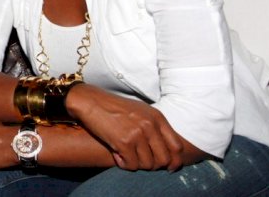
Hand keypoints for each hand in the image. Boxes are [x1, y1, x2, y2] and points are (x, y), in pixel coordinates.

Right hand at [67, 84, 183, 170]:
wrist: (91, 102)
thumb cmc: (114, 107)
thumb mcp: (140, 111)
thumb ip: (154, 126)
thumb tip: (166, 150)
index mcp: (157, 117)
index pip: (176, 146)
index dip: (174, 161)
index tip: (168, 167)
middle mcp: (150, 125)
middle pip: (164, 159)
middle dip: (153, 165)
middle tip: (141, 161)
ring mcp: (138, 134)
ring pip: (147, 164)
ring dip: (136, 164)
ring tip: (126, 155)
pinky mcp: (124, 142)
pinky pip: (131, 165)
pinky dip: (124, 164)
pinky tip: (117, 155)